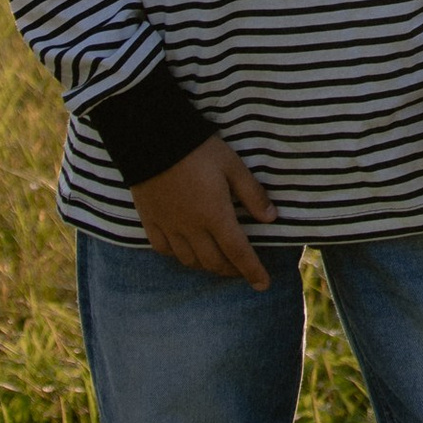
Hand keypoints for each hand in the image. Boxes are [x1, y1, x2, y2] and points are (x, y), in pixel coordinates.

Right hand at [134, 136, 276, 287]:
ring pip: (189, 260)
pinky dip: (179, 257)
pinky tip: (186, 252)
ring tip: (218, 263)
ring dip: (207, 266)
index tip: (263, 285)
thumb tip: (271, 218)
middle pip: (214, 262)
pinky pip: (164, 250)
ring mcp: (168, 226)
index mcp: (215, 215)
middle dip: (232, 271)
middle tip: (243, 272)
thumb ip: (252, 194)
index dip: (252, 271)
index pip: (238, 252)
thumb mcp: (233, 166)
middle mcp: (191, 228)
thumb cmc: (197, 149)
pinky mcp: (150, 220)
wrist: (151, 138)